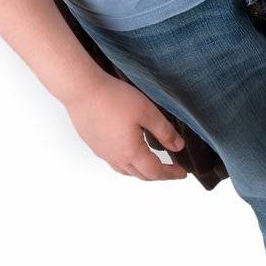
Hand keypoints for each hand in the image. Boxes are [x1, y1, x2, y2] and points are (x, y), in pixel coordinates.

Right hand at [65, 77, 189, 179]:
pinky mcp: (94, 144)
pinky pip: (114, 162)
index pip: (155, 172)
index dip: (171, 174)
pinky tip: (128, 151)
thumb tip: (178, 147)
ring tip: (151, 164)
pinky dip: (127, 163)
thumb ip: (164, 132)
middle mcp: (116, 158)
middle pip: (141, 175)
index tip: (183, 173)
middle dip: (158, 175)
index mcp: (131, 153)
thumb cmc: (114, 98)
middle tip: (171, 170)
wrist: (82, 91)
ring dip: (142, 171)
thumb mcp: (147, 112)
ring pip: (126, 171)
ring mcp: (103, 152)